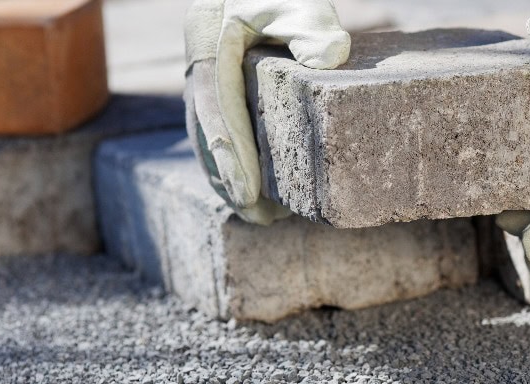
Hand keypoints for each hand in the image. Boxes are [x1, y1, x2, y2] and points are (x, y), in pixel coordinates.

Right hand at [183, 0, 350, 223]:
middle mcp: (198, 65)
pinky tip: (252, 192)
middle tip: (257, 216)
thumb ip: (312, 26)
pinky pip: (215, 131)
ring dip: (227, 179)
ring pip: (205, 137)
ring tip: (259, 216)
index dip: (229, 152)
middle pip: (204, 131)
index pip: (215, 105)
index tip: (248, 190)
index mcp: (209, 43)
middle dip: (227, 178)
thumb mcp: (298, 3)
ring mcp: (203, 79)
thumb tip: (332, 56)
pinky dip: (229, 164)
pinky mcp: (216, 89)